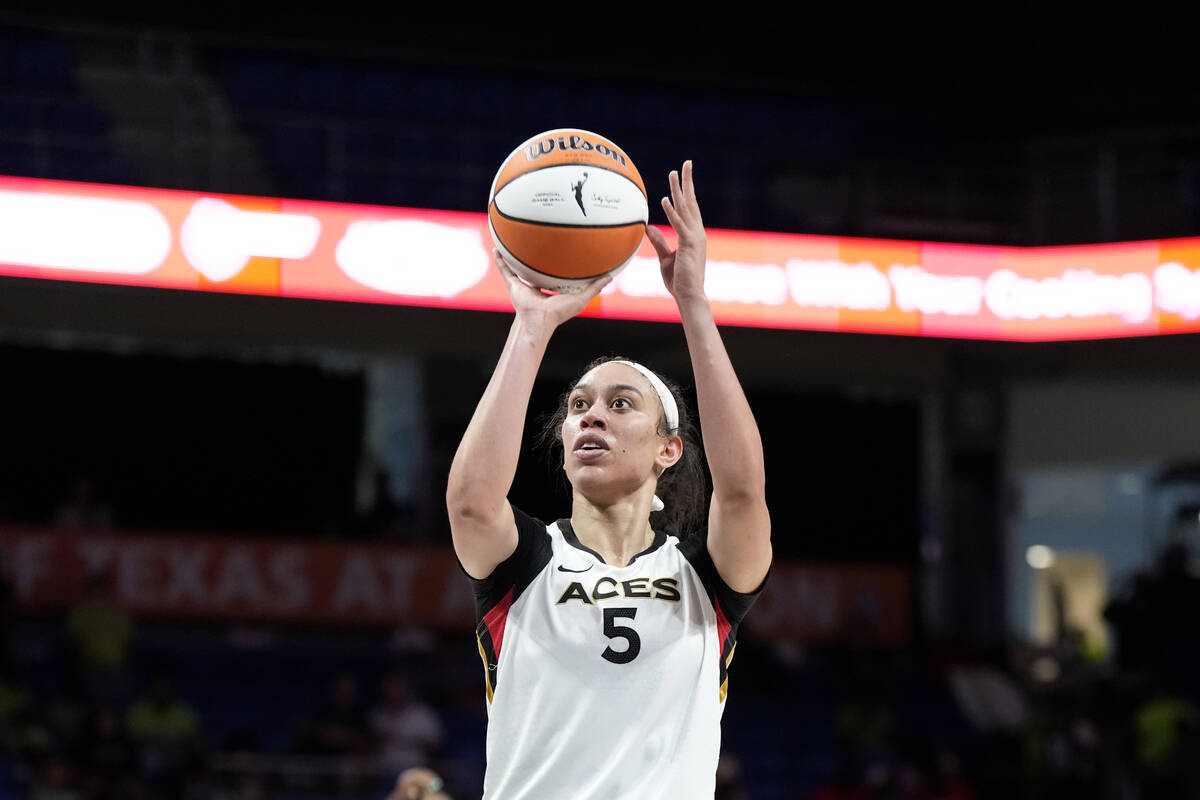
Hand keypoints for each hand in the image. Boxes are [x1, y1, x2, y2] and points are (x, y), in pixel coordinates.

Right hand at [493, 249, 609, 329]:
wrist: (539, 319)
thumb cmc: (559, 313)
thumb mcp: (581, 298)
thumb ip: (595, 287)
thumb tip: (610, 276)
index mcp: (551, 289)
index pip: (554, 274)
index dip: (557, 264)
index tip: (562, 252)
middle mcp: (536, 286)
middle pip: (536, 268)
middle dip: (537, 257)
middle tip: (539, 241)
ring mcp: (524, 285)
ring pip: (519, 267)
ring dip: (516, 257)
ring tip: (514, 241)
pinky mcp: (513, 285)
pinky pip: (505, 269)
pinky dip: (500, 260)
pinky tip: (497, 248)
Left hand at [646, 160, 706, 302]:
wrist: (689, 296)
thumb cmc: (679, 281)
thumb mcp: (665, 258)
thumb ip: (658, 242)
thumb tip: (648, 228)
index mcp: (692, 234)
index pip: (689, 208)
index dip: (685, 192)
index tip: (682, 177)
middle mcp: (696, 232)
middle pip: (691, 202)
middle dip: (687, 182)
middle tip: (685, 164)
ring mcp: (694, 237)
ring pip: (686, 208)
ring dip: (680, 190)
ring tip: (674, 173)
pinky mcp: (689, 245)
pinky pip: (679, 225)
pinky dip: (673, 212)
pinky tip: (666, 199)